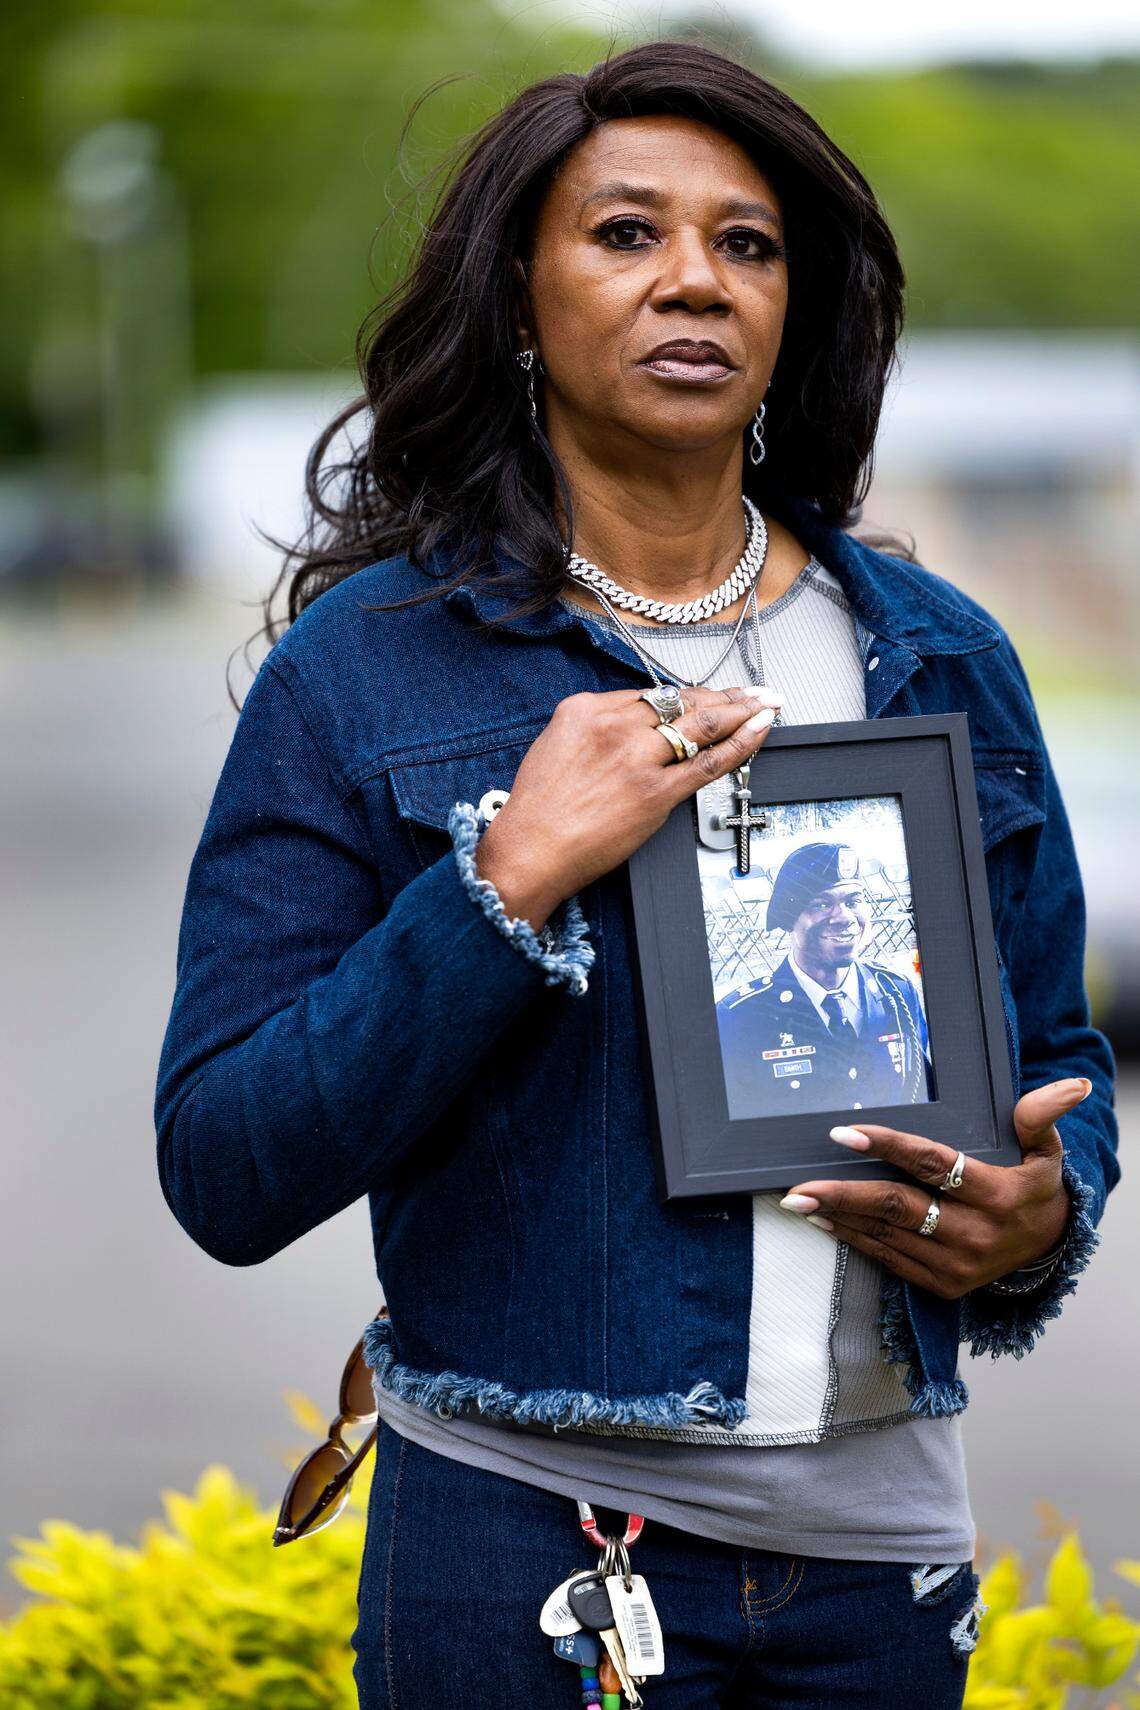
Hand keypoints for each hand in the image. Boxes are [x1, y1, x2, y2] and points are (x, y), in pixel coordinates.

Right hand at [474, 683, 782, 929]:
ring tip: (765, 703)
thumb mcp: (555, 747)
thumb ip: (595, 730)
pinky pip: (710, 761)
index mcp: (585, 710)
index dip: (687, 695)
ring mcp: (638, 758)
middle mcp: (614, 727)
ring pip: (702, 723)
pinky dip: (741, 742)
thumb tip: (633, 727)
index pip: (650, 694)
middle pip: (682, 701)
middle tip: (752, 690)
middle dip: (724, 693)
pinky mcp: (656, 792)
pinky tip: (760, 729)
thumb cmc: (539, 810)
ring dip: (741, 709)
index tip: (706, 695)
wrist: (531, 852)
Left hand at [778, 1077, 1093, 1299]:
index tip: (844, 1133)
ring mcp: (956, 1265)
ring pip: (886, 1236)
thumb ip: (1042, 1116)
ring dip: (838, 1218)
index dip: (888, 1147)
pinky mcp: (941, 1284)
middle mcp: (974, 1234)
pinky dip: (853, 1240)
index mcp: (996, 1195)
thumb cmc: (1034, 1187)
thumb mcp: (1047, 1150)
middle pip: (898, 1207)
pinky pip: (888, 1259)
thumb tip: (1069, 1086)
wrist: (1047, 1251)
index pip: (933, 1165)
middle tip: (798, 1187)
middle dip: (843, 1194)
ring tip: (798, 1202)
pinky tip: (825, 1223)